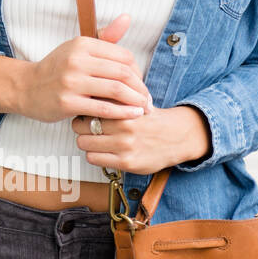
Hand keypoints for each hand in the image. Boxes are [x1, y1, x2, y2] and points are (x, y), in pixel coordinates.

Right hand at [19, 13, 153, 122]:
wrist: (26, 88)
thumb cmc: (57, 69)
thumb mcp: (78, 48)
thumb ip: (105, 37)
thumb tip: (127, 18)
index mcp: (82, 44)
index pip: (123, 56)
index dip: (138, 71)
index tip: (140, 84)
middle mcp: (76, 60)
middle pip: (122, 73)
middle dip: (140, 88)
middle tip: (148, 100)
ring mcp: (70, 81)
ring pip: (116, 90)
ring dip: (135, 101)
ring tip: (144, 109)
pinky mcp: (67, 102)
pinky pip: (103, 108)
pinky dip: (123, 113)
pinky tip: (132, 115)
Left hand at [71, 104, 210, 173]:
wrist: (178, 136)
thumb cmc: (150, 119)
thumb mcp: (133, 101)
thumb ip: (111, 98)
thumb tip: (84, 96)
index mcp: (123, 109)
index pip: (86, 108)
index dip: (83, 112)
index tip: (86, 115)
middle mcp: (123, 126)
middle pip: (80, 126)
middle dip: (81, 128)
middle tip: (88, 129)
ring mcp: (125, 145)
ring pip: (84, 143)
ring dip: (87, 143)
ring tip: (96, 141)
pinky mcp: (127, 162)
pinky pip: (93, 159)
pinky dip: (94, 155)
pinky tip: (103, 152)